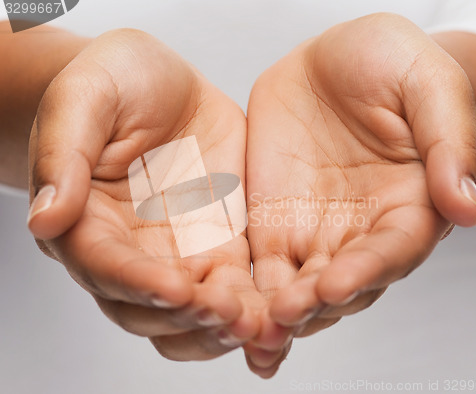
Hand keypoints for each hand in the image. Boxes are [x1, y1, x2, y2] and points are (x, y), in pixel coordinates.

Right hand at [28, 29, 262, 360]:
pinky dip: (253, 306)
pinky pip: (236, 286)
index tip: (174, 289)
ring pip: (194, 312)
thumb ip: (63, 154)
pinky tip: (277, 314)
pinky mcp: (220, 242)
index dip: (137, 284)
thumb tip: (45, 217)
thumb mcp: (84, 98)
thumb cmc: (114, 83)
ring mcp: (179, 251)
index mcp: (87, 222)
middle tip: (224, 313)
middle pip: (149, 309)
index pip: (105, 267)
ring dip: (221, 327)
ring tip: (255, 325)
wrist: (159, 83)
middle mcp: (132, 249)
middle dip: (186, 318)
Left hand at [245, 13, 475, 376]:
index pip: (392, 251)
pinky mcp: (273, 223)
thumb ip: (447, 142)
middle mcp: (360, 231)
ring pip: (297, 286)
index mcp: (407, 206)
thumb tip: (465, 206)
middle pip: (341, 283)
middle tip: (284, 316)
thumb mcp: (427, 85)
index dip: (366, 271)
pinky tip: (228, 314)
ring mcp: (314, 231)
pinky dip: (247, 294)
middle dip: (312, 304)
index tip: (336, 283)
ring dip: (276, 313)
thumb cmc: (388, 64)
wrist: (334, 60)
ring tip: (252, 334)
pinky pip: (260, 266)